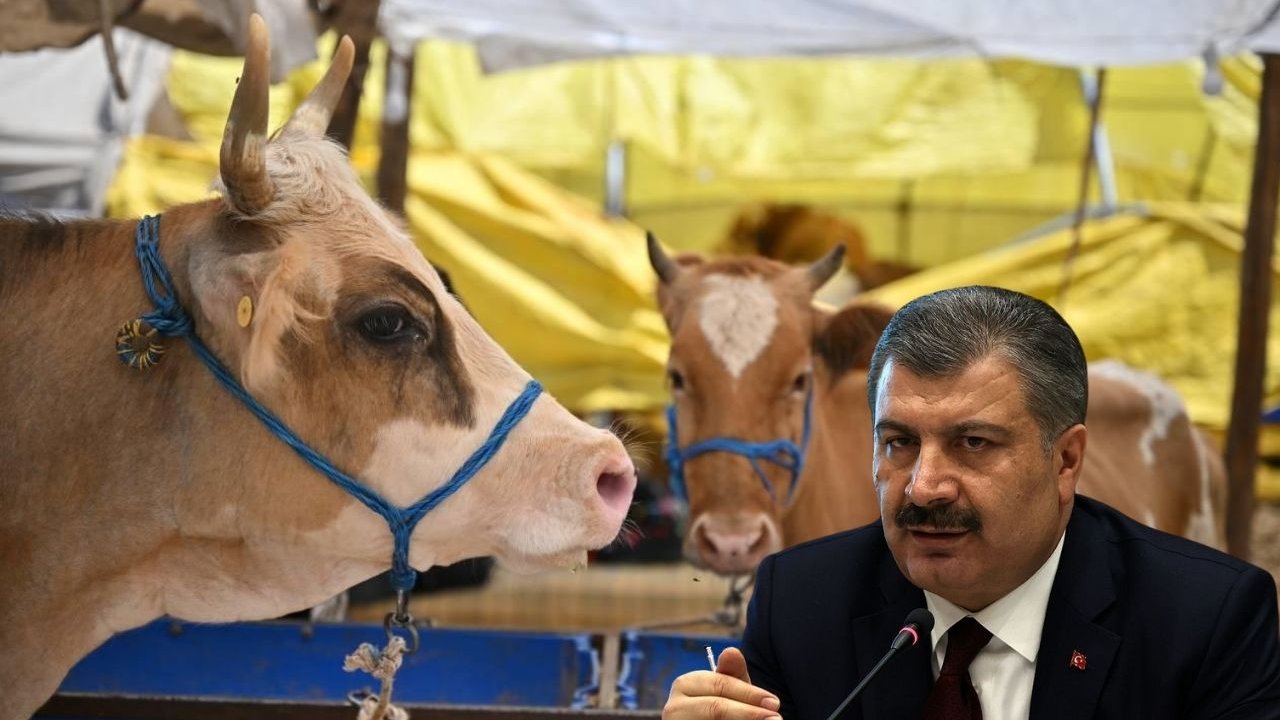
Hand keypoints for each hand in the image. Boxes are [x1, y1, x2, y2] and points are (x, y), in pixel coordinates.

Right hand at [662, 647, 781, 719]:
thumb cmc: (719, 709)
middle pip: (716, 707)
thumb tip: (731, 651)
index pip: (719, 685)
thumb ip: (733, 674)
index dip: (750, 694)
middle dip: (749, 712)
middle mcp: (673, 707)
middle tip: (776, 718)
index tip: (774, 703)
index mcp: (684, 685)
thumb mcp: (729, 691)